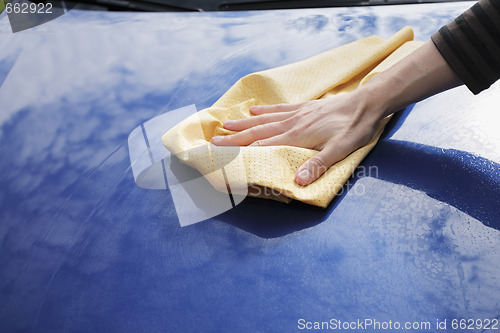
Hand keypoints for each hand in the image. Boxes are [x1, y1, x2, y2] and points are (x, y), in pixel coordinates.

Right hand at [211, 93, 382, 185]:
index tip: (221, 152)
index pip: (263, 145)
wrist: (366, 103)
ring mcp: (297, 113)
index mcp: (297, 136)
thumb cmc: (354, 128)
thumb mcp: (340, 150)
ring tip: (226, 124)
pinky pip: (279, 108)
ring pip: (264, 119)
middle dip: (235, 137)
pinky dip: (265, 110)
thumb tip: (296, 181)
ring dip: (244, 123)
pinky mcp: (304, 107)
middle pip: (257, 131)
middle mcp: (292, 123)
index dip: (241, 149)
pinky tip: (255, 109)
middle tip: (215, 139)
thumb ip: (318, 165)